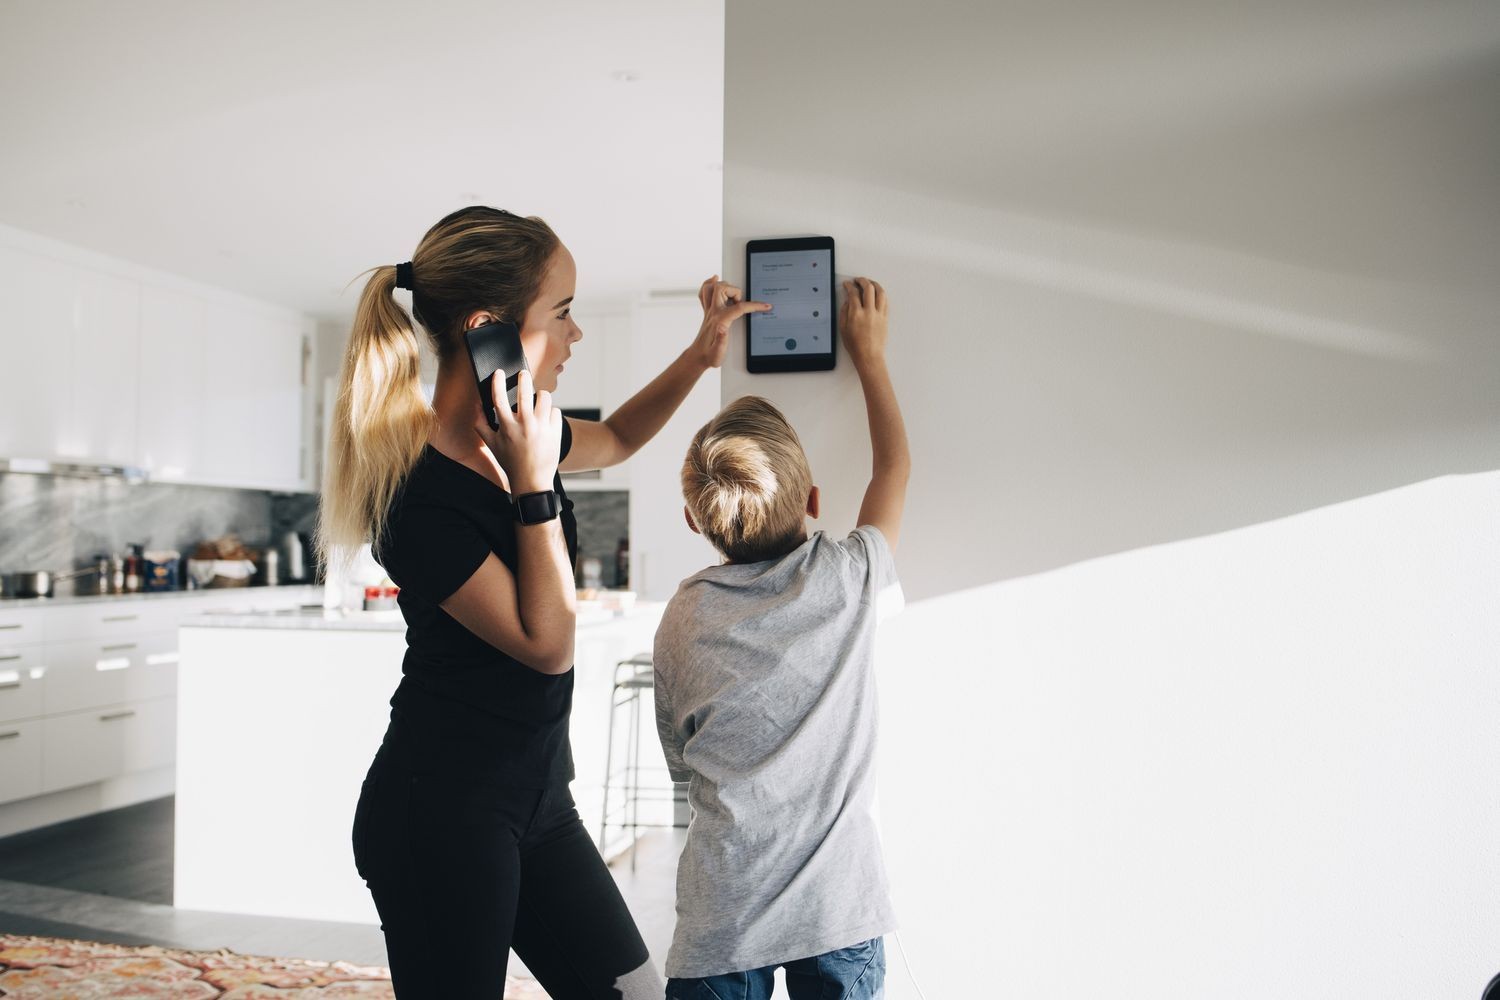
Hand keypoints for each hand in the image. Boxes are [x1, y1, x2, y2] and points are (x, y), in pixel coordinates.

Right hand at [476, 369, 562, 494]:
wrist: (532, 480)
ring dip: (540, 396)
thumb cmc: (510, 462)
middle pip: (525, 391)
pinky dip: (550, 412)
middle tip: (523, 373)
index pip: (499, 398)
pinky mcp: (556, 431)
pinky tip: (546, 420)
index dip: (497, 382)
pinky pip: (555, 411)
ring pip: (545, 397)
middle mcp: (525, 425)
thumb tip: (477, 406)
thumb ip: (481, 424)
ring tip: (537, 399)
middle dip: (523, 378)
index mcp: (507, 427)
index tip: (499, 372)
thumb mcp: (492, 445)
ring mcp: (542, 428)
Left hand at [688, 275, 770, 368]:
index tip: (765, 306)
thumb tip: (723, 328)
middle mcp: (713, 313)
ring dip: (722, 285)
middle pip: (721, 289)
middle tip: (740, 303)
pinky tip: (714, 281)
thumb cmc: (710, 356)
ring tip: (731, 294)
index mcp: (719, 321)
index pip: (739, 308)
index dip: (754, 306)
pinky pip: (704, 292)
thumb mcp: (718, 354)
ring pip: (711, 287)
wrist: (698, 357)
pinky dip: (709, 284)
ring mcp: (709, 311)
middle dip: (735, 291)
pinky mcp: (707, 312)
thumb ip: (721, 341)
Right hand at [840, 277, 888, 369]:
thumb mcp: (843, 329)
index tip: (847, 284)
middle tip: (858, 280)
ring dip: (874, 284)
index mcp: (856, 314)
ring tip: (870, 283)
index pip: (853, 293)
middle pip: (868, 288)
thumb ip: (844, 312)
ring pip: (880, 292)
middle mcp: (869, 312)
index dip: (849, 286)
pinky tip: (877, 294)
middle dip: (862, 281)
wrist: (869, 356)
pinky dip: (881, 294)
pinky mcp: (885, 318)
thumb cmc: (856, 346)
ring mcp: (878, 314)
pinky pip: (885, 301)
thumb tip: (847, 301)